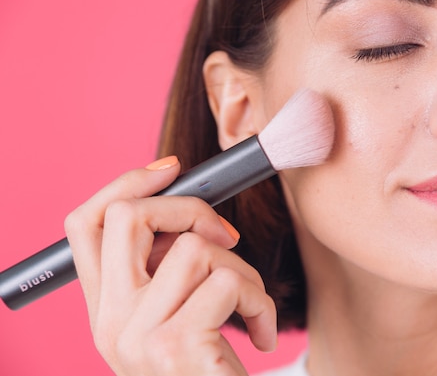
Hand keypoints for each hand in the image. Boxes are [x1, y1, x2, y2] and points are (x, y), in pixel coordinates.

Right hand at [65, 156, 276, 375]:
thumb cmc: (212, 371)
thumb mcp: (180, 320)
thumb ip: (169, 271)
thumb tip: (192, 214)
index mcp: (105, 310)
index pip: (85, 225)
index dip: (125, 184)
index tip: (173, 170)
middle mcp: (108, 323)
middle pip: (127, 218)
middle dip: (190, 209)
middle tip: (227, 234)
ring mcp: (137, 336)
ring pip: (195, 248)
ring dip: (243, 270)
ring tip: (252, 307)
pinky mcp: (176, 346)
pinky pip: (228, 280)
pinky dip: (261, 300)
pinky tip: (261, 333)